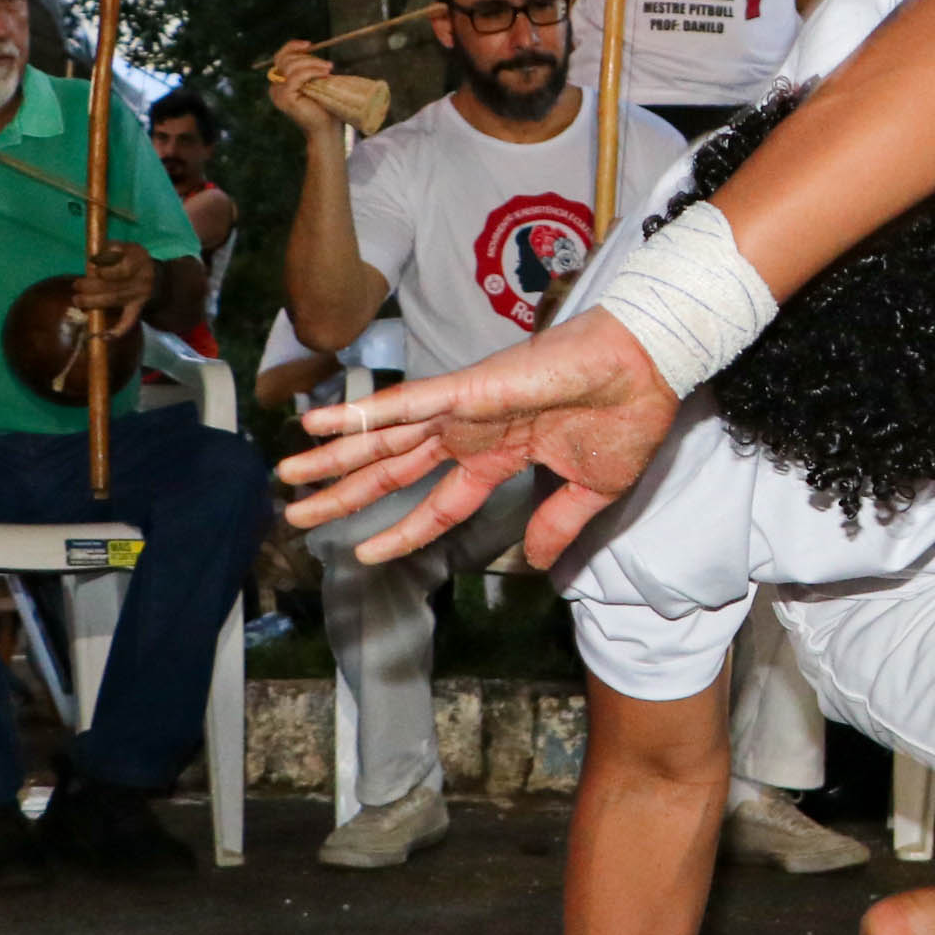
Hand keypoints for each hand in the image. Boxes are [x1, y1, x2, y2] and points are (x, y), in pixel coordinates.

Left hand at [73, 240, 156, 335]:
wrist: (152, 273)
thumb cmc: (128, 257)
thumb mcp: (122, 246)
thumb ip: (106, 250)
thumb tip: (92, 261)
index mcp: (138, 258)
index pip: (121, 266)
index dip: (104, 268)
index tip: (91, 267)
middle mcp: (142, 278)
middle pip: (115, 285)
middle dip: (92, 287)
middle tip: (76, 286)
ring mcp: (140, 295)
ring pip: (115, 301)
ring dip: (94, 303)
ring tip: (78, 301)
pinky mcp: (138, 307)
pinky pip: (129, 320)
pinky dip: (117, 330)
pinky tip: (104, 337)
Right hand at [265, 44, 351, 140]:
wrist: (328, 131)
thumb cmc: (326, 108)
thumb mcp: (317, 83)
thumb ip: (309, 69)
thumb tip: (311, 49)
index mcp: (281, 83)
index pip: (280, 58)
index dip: (292, 47)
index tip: (309, 45)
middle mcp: (276, 87)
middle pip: (286, 60)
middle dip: (308, 58)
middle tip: (328, 65)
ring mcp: (278, 93)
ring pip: (291, 66)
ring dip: (312, 64)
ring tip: (329, 69)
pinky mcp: (285, 97)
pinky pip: (296, 77)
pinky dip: (311, 72)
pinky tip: (324, 74)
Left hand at [277, 307, 680, 566]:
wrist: (647, 371)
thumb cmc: (629, 418)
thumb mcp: (593, 491)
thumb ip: (557, 525)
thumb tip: (537, 564)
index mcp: (501, 456)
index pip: (439, 502)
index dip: (402, 529)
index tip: (365, 553)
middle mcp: (471, 432)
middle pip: (393, 469)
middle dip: (344, 493)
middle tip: (297, 514)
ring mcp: (465, 409)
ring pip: (385, 438)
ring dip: (334, 456)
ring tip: (287, 471)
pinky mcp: (468, 388)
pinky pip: (406, 404)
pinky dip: (362, 414)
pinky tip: (322, 425)